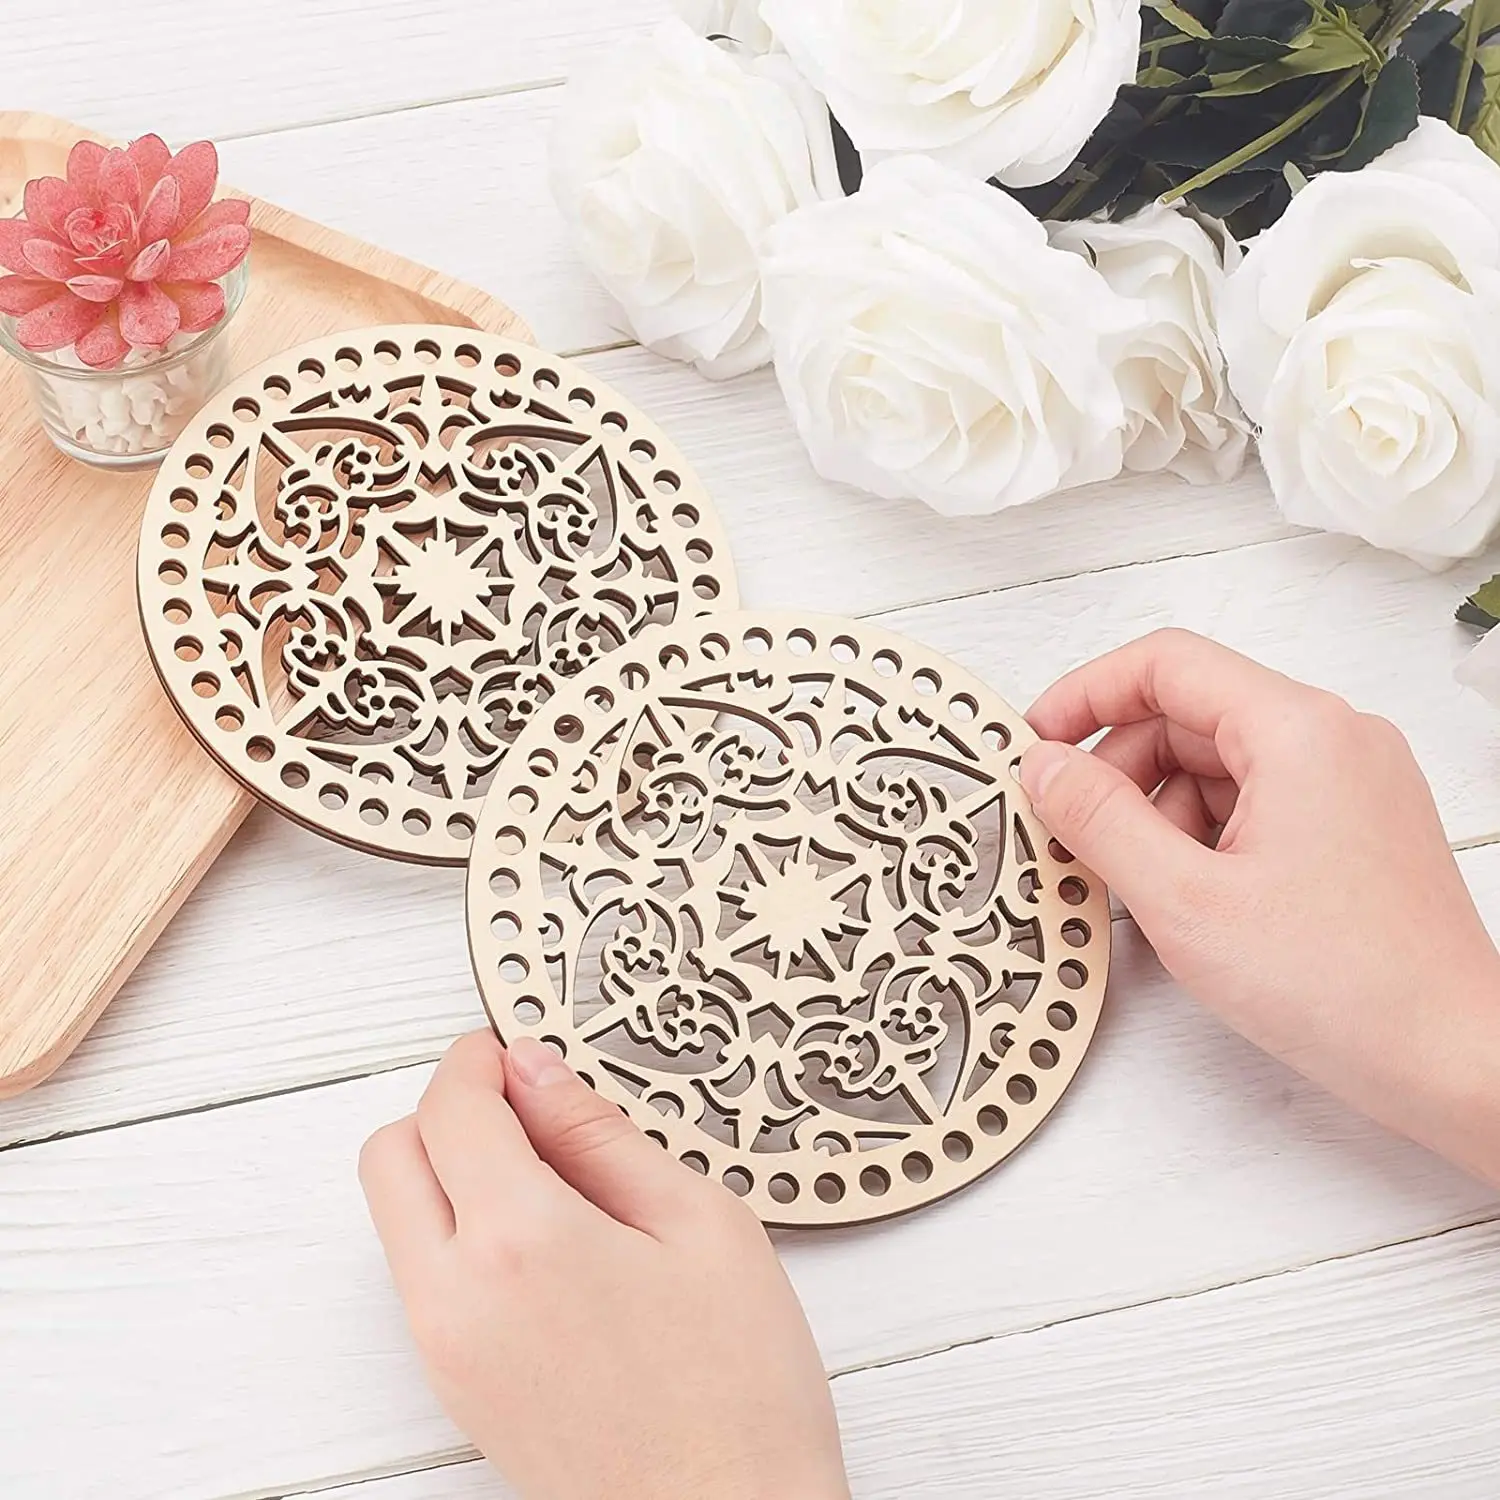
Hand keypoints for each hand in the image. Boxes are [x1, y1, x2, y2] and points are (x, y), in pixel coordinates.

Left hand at [358, 1030, 849, 1499]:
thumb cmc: (739, 1390)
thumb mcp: (700, 1225)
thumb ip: (602, 1135)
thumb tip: (536, 1071)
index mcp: (519, 1240)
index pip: (451, 1108)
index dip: (478, 1059)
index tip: (517, 1050)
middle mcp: (456, 1297)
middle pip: (390, 1157)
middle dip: (445, 1110)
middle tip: (527, 1106)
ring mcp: (446, 1351)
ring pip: (398, 1218)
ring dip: (448, 1171)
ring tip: (557, 1181)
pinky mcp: (456, 1390)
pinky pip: (424, 1276)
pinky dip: (459, 1231)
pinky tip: (552, 1243)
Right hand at [1019, 628, 1499, 1184]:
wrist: (1456, 1061)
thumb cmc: (1348, 988)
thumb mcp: (1185, 902)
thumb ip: (1100, 820)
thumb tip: (1044, 766)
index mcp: (1300, 731)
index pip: (1167, 663)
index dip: (1086, 695)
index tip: (1036, 742)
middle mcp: (1335, 739)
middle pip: (1190, 713)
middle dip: (1118, 769)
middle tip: (1071, 833)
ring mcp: (1351, 782)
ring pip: (1218, 763)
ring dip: (1158, 811)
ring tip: (1135, 886)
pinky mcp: (1354, 827)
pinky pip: (1255, 801)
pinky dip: (1202, 836)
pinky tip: (1184, 899)